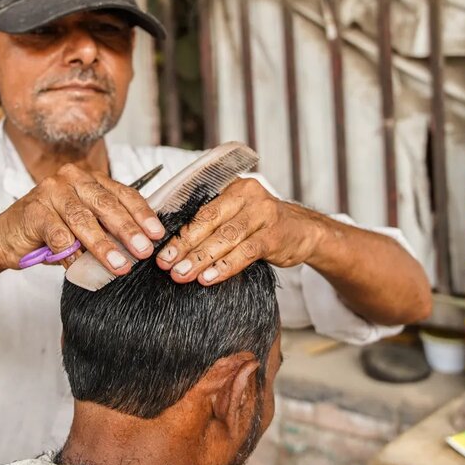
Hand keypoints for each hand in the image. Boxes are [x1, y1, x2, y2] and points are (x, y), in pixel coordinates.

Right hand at [0, 164, 165, 280]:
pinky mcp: (33, 211)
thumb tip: (143, 244)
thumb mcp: (84, 224)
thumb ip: (107, 226)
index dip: (142, 214)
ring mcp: (50, 192)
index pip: (122, 193)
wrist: (6, 237)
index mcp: (88, 178)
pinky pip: (58, 235)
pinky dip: (72, 254)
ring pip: (83, 219)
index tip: (157, 234)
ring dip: (103, 245)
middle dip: (127, 230)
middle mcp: (70, 178)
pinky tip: (82, 267)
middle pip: (105, 204)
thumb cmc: (50, 230)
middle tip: (144, 250)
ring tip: (119, 264)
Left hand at [155, 178, 324, 285]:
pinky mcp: (274, 235)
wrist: (304, 230)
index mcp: (232, 186)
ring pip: (225, 237)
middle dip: (184, 245)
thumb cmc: (262, 224)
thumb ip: (212, 223)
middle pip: (209, 221)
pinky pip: (245, 252)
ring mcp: (263, 213)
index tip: (160, 250)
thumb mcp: (237, 214)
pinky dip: (225, 266)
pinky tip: (209, 278)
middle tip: (166, 264)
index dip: (178, 230)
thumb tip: (173, 247)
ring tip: (182, 275)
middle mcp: (247, 194)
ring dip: (201, 258)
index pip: (199, 209)